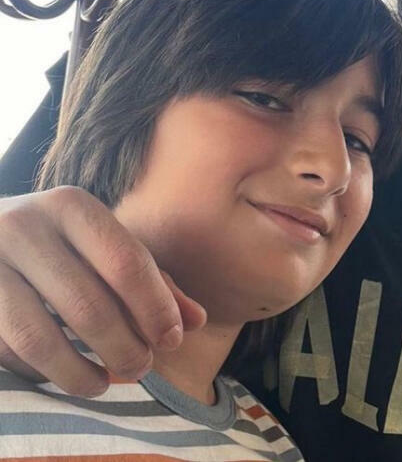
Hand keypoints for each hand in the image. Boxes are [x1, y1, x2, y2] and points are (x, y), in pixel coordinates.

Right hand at [0, 186, 205, 395]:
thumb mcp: (102, 246)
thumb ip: (150, 280)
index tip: (172, 340)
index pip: (125, 262)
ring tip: (106, 382)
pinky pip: (9, 351)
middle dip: (124, 347)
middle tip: (142, 366)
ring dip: (81, 373)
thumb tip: (195, 321)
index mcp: (71, 206)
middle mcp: (26, 226)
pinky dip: (41, 373)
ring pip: (41, 338)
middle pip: (88, 305)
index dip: (154, 308)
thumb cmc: (57, 243)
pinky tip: (65, 374)